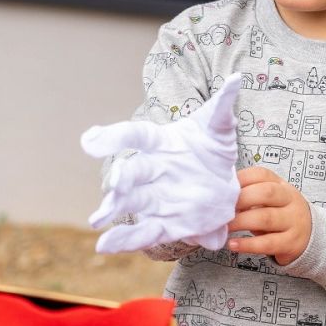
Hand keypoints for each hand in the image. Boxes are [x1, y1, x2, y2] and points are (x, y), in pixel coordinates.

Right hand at [80, 74, 241, 252]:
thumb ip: (223, 106)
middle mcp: (151, 171)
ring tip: (97, 220)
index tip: (90, 141)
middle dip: (122, 178)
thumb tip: (236, 79)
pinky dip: (122, 240)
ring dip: (113, 210)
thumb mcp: (220, 128)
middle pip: (133, 172)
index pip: (136, 136)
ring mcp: (154, 199)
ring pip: (131, 202)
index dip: (114, 137)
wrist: (224, 185)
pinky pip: (141, 232)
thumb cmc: (214, 150)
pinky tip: (103, 246)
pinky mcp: (163, 224)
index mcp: (161, 143)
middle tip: (114, 182)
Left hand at [227, 167, 311, 264]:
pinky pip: (268, 243)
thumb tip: (220, 195)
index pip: (262, 174)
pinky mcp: (291, 243)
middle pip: (266, 193)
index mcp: (281, 185)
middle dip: (241, 199)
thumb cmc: (281, 214)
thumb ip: (251, 193)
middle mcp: (290, 200)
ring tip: (224, 226)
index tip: (223, 186)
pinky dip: (248, 244)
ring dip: (241, 222)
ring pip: (266, 218)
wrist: (311, 236)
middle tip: (221, 208)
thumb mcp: (272, 199)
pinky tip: (233, 244)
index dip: (242, 178)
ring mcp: (292, 222)